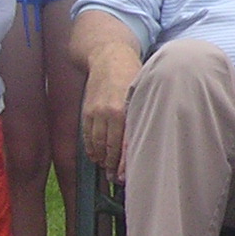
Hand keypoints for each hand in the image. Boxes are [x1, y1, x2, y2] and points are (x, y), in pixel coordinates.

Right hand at [81, 44, 141, 178]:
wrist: (110, 57)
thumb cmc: (133, 77)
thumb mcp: (143, 94)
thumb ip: (143, 116)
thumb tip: (148, 142)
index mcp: (128, 110)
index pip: (126, 145)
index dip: (125, 164)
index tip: (125, 178)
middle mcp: (111, 113)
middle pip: (111, 149)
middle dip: (113, 167)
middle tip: (117, 178)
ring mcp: (96, 113)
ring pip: (98, 145)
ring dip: (102, 159)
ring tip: (108, 168)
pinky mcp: (87, 111)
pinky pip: (87, 137)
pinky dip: (91, 149)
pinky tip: (97, 156)